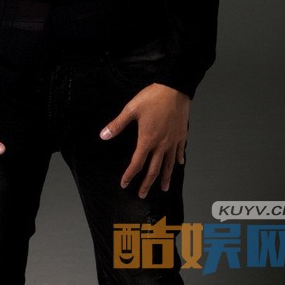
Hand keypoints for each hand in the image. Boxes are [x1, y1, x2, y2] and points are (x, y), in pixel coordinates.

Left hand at [99, 82, 188, 197]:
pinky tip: (179, 164)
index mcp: (147, 140)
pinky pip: (180, 151)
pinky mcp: (181, 135)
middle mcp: (161, 145)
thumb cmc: (152, 98)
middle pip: (153, 169)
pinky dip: (178, 159)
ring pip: (169, 164)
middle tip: (143, 195)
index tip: (124, 184)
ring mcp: (173, 141)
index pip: (137, 163)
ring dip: (166, 177)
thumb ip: (117, 124)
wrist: (174, 89)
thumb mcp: (131, 109)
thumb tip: (103, 135)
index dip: (129, 175)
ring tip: (164, 188)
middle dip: (147, 183)